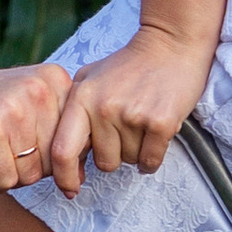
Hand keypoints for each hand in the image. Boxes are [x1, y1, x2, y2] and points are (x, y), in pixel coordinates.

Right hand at [0, 59, 72, 191]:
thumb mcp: (24, 98)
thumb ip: (53, 126)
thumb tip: (77, 178)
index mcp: (54, 79)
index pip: (75, 140)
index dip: (49, 155)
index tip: (25, 148)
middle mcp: (39, 90)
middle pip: (55, 161)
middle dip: (28, 169)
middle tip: (1, 154)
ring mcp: (15, 110)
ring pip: (31, 175)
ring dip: (7, 177)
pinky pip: (5, 181)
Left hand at [47, 26, 214, 197]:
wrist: (170, 43)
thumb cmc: (128, 65)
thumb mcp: (89, 78)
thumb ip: (72, 112)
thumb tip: (62, 157)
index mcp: (81, 98)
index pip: (62, 151)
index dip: (64, 177)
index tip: (70, 189)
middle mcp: (103, 108)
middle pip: (104, 162)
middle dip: (114, 154)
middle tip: (125, 130)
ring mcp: (132, 115)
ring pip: (129, 162)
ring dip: (136, 151)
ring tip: (141, 123)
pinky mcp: (160, 122)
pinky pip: (151, 161)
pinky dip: (153, 158)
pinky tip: (154, 136)